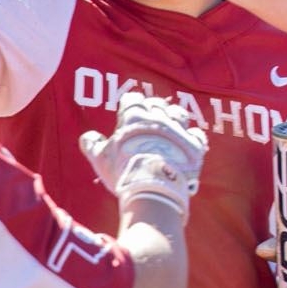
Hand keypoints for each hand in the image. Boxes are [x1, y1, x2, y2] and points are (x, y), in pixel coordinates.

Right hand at [79, 93, 208, 219]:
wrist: (154, 187)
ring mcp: (178, 131)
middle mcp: (158, 118)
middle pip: (157, 104)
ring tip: (170, 127)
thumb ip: (92, 144)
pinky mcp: (194, 145)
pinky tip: (188, 142)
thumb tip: (89, 137)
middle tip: (149, 121)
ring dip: (174, 118)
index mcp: (134, 117)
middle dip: (153, 109)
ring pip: (179, 114)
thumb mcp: (100, 159)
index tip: (128, 113)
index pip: (133, 99)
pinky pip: (197, 134)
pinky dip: (193, 137)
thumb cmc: (124, 171)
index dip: (131, 105)